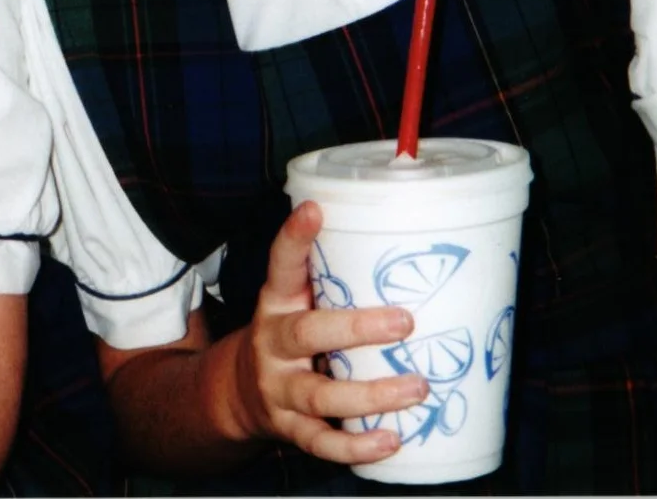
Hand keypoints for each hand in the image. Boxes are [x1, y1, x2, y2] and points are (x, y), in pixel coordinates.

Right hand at [229, 201, 427, 463]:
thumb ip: (335, 275)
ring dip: (370, 394)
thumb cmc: (291, 333)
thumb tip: (411, 239)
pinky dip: (355, 446)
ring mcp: (278, 389)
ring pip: (320, 395)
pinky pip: (321, 441)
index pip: (280, 265)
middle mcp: (273, 344)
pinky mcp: (289, 428)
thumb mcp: (298, 298)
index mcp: (277, 302)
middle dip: (356, 329)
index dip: (294, 238)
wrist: (240, 390)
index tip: (314, 210)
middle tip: (405, 321)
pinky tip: (390, 440)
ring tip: (416, 388)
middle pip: (306, 334)